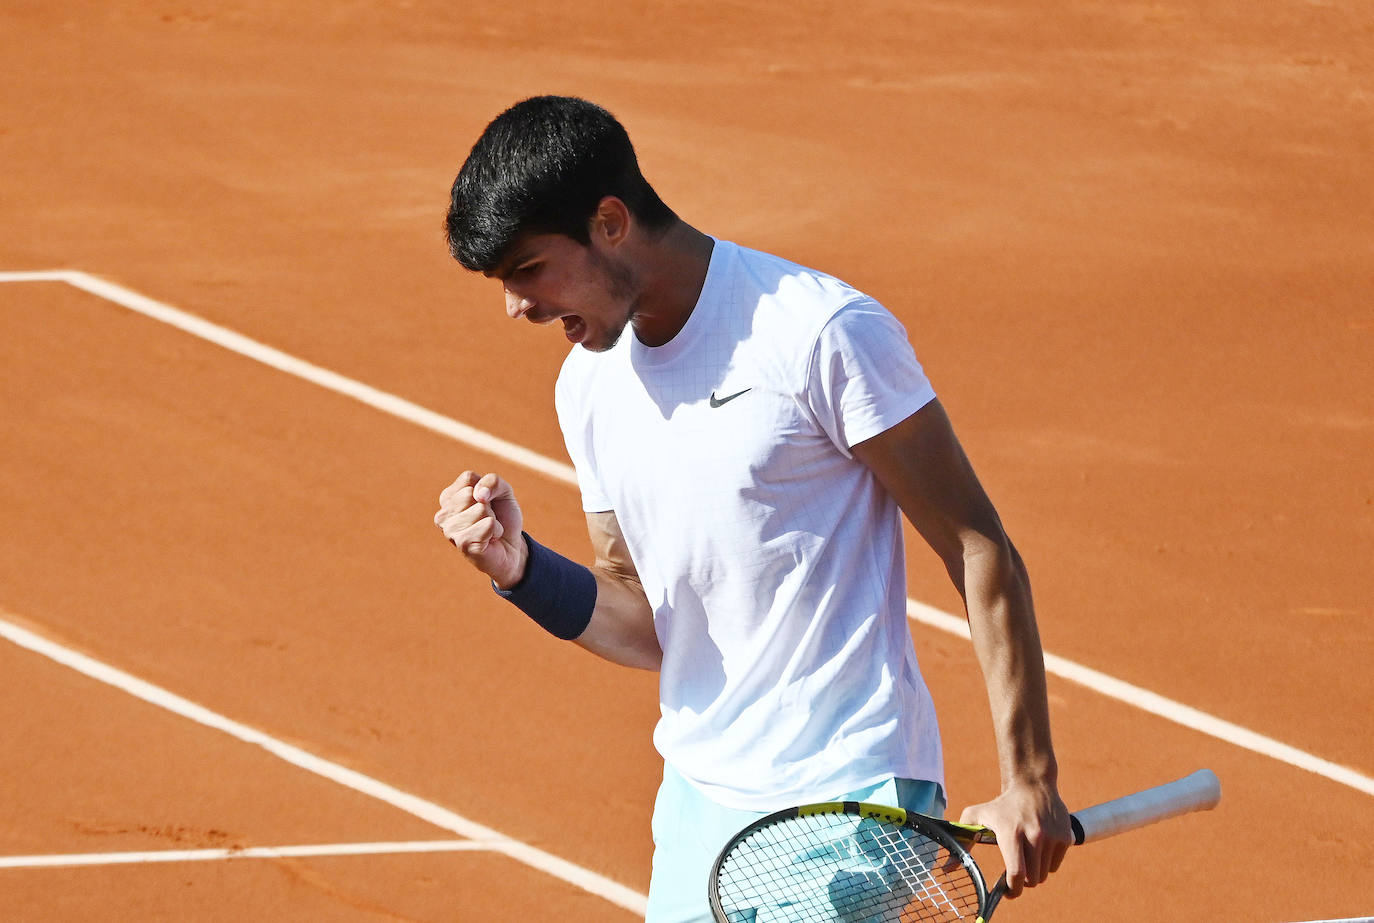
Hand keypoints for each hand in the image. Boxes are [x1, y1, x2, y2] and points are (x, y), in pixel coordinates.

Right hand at [433, 471, 526, 587]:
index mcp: (448, 497)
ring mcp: (451, 531)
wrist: (512, 548)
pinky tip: (490, 540)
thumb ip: (492, 481)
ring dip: (493, 520)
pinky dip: (496, 530)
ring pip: (481, 509)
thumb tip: (479, 495)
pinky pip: (488, 524)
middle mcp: (443, 514)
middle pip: (472, 493)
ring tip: (488, 530)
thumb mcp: (503, 491)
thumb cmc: (503, 518)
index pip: (468, 478)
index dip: (486, 488)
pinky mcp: (463, 544)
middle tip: (488, 519)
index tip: (487, 503)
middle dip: (489, 505)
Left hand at [959, 779, 1071, 898]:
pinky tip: (1039, 847)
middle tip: (1015, 874)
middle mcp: (1034, 835)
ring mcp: (1052, 836)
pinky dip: (1047, 863)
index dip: (1012, 889)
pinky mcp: (1066, 837)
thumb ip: (962, 840)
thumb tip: (946, 868)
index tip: (1007, 892)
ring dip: (1034, 872)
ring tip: (1026, 857)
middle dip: (1022, 882)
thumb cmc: (1001, 805)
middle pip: (1032, 879)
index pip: (1016, 872)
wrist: (1032, 784)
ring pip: (1044, 874)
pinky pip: (1055, 865)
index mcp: (1011, 832)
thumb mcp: (977, 815)